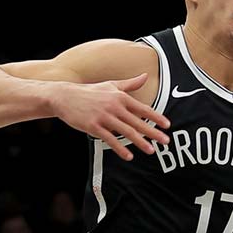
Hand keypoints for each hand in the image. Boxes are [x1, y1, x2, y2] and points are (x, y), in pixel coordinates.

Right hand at [50, 76, 171, 160]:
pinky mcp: (93, 127)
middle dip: (153, 132)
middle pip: (137, 122)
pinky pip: (110, 139)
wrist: (65, 97)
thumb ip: (129, 84)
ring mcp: (104, 117)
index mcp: (120, 97)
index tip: (167, 125)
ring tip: (151, 150)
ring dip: (140, 142)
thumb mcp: (110, 85)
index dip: (156, 117)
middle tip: (165, 141)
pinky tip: (129, 156)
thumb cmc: (90, 92)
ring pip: (126, 131)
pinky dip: (120, 148)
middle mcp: (114, 106)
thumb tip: (145, 76)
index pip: (142, 108)